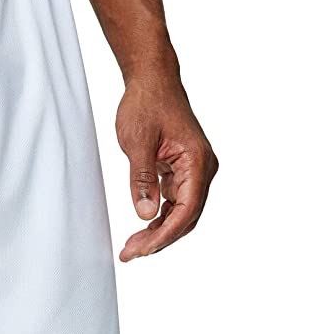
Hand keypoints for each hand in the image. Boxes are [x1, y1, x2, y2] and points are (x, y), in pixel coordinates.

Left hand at [116, 70, 217, 261]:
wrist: (152, 80)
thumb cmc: (146, 104)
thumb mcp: (137, 142)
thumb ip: (142, 179)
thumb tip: (145, 215)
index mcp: (198, 161)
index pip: (186, 210)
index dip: (163, 235)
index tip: (140, 250)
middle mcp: (203, 168)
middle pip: (186, 217)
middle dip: (160, 239)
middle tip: (130, 254)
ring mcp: (195, 170)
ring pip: (181, 213)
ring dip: (159, 231)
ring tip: (132, 246)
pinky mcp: (183, 171)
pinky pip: (175, 202)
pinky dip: (160, 218)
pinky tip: (142, 229)